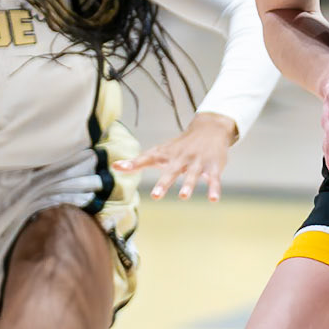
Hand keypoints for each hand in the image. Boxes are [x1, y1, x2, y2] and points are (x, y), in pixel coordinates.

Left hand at [115, 111, 237, 201]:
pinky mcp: (213, 166)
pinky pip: (214, 179)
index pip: (146, 158)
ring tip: (183, 196)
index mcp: (166, 154)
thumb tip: (114, 166)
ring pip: (193, 174)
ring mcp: (198, 162)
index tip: (118, 167)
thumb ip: (139, 161)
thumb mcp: (160, 151)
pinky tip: (214, 199)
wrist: (210, 129)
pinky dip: (214, 188)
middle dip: (164, 183)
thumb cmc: (180, 145)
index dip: (132, 163)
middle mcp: (181, 158)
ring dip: (188, 185)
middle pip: (172, 171)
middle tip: (155, 196)